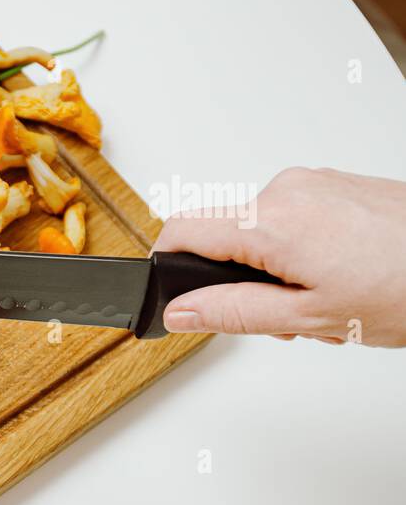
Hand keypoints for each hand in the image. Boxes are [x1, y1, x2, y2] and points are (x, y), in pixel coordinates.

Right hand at [154, 168, 405, 345]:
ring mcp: (316, 183)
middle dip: (237, 281)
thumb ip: (233, 313)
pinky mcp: (339, 185)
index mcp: (272, 222)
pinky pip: (294, 218)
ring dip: (274, 271)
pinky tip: (342, 278)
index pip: (181, 230)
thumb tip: (179, 310)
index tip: (167, 292)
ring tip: (326, 303)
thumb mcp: (309, 318)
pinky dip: (303, 252)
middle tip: (285, 321)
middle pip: (223, 235)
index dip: (164, 265)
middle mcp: (288, 190)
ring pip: (260, 231)